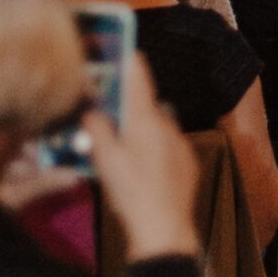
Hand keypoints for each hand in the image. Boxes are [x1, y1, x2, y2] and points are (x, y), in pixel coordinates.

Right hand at [85, 53, 199, 262]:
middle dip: (128, 106)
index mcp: (146, 119)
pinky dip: (154, 148)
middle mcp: (167, 124)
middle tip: (107, 115)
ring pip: (157, 126)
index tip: (122, 48)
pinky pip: (168, 145)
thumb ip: (96, 128)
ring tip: (121, 147)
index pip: (139, 76)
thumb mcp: (104, 159)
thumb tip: (90, 108)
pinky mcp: (187, 162)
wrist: (164, 228)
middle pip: (145, 104)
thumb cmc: (130, 192)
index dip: (129, 59)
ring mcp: (180, 143)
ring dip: (141, 129)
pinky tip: (141, 167)